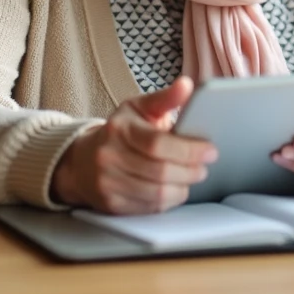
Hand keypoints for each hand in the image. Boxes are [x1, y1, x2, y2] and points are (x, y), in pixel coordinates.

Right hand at [51, 77, 217, 213]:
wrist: (82, 162)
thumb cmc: (119, 132)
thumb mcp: (139, 109)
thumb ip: (166, 98)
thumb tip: (187, 85)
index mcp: (119, 128)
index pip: (158, 144)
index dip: (189, 150)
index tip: (210, 151)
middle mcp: (109, 156)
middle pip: (161, 171)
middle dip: (190, 171)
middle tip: (203, 167)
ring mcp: (108, 182)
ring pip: (157, 193)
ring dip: (183, 187)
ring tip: (191, 177)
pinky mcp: (112, 204)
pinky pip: (150, 207)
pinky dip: (169, 200)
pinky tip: (174, 188)